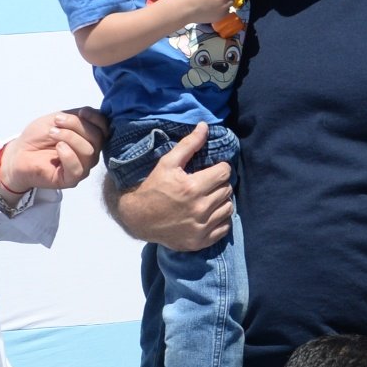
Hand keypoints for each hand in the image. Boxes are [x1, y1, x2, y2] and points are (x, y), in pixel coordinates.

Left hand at [2, 108, 105, 193]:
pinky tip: (58, 148)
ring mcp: (82, 167)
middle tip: (56, 122)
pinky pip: (78, 169)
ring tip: (52, 133)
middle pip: (97, 138)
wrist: (19, 153)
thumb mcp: (58, 118)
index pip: (104, 128)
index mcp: (89, 138)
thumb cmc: (38, 137)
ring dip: (70, 137)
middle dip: (77, 125)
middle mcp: (90, 153)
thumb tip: (91, 113)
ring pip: (89, 152)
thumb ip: (77, 116)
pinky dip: (68, 155)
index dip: (96, 118)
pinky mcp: (70, 180)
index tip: (81, 112)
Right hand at [107, 123, 231, 251]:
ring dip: (222, 201)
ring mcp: (201, 227)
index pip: (224, 172)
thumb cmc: (153, 187)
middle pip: (227, 190)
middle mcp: (199, 208)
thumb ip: (188, 144)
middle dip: (220, 184)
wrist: (138, 218)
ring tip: (209, 198)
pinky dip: (220, 220)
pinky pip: (224, 228)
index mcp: (192, 187)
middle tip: (208, 183)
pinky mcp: (201, 241)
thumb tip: (204, 126)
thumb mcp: (167, 163)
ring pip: (228, 208)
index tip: (212, 170)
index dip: (220, 168)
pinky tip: (209, 214)